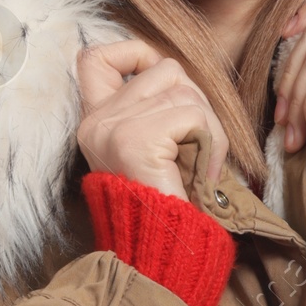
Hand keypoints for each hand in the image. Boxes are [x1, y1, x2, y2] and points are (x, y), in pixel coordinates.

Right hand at [77, 40, 230, 200]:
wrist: (159, 252)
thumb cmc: (166, 205)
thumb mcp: (153, 149)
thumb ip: (154, 111)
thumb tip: (182, 77)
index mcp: (94, 121)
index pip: (94, 57)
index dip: (135, 53)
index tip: (160, 79)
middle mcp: (96, 121)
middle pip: (165, 68)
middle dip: (196, 101)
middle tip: (198, 146)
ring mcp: (113, 128)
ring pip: (186, 90)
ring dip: (209, 126)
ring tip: (201, 164)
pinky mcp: (136, 140)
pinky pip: (193, 116)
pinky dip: (212, 142)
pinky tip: (203, 172)